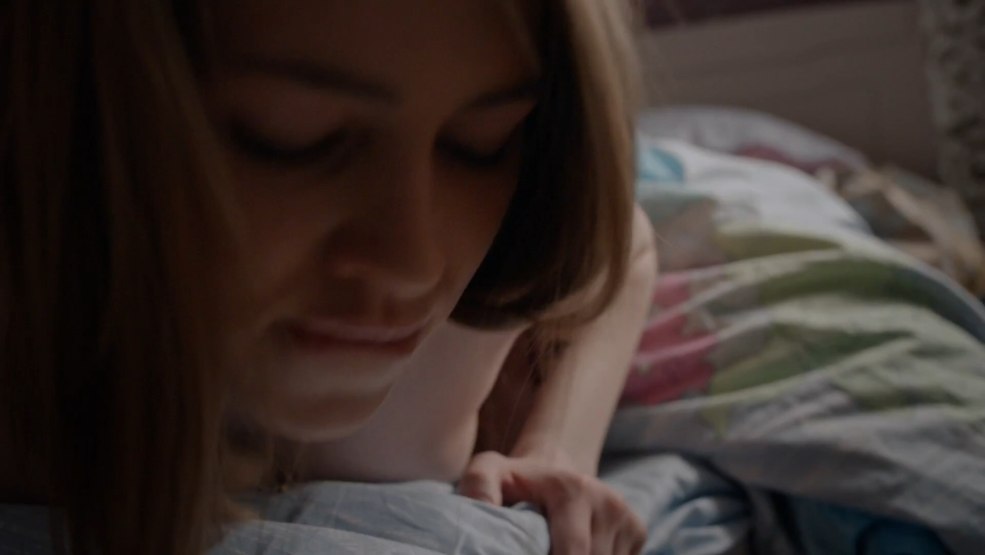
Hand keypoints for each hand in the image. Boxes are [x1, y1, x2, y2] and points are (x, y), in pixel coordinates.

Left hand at [457, 450, 644, 554]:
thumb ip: (478, 488)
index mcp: (573, 490)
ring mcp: (626, 516)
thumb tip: (483, 511)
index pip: (573, 552)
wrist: (554, 467)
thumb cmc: (514, 480)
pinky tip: (578, 550)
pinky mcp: (638, 530)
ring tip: (553, 549)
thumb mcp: (488, 472)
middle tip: (542, 552)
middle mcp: (608, 501)